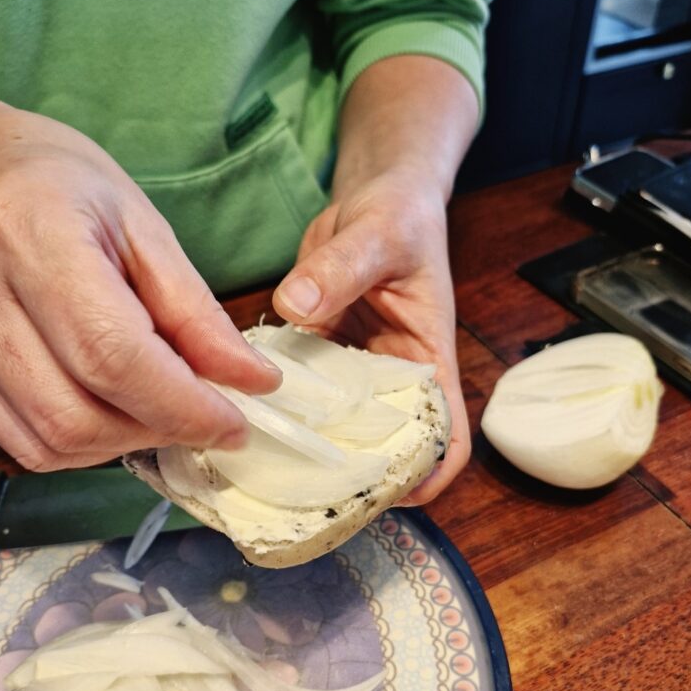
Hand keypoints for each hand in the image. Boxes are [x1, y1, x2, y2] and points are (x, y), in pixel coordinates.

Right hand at [0, 100, 279, 470]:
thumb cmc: (56, 181)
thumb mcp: (139, 225)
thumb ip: (194, 309)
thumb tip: (251, 380)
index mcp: (33, 237)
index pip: (112, 354)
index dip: (183, 405)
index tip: (234, 422)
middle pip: (76, 413)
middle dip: (158, 430)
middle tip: (206, 417)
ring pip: (47, 440)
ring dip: (122, 444)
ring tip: (163, 410)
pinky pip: (22, 440)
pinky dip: (82, 444)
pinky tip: (116, 412)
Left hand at [273, 166, 469, 505]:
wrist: (376, 194)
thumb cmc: (401, 215)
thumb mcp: (381, 235)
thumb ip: (341, 268)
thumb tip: (297, 305)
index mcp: (427, 359)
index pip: (446, 434)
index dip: (430, 473)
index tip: (396, 496)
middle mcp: (391, 374)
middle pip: (383, 444)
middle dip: (355, 475)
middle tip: (310, 495)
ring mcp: (352, 366)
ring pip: (334, 422)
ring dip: (308, 444)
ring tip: (269, 464)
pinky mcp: (318, 349)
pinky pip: (299, 386)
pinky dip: (278, 400)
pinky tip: (244, 409)